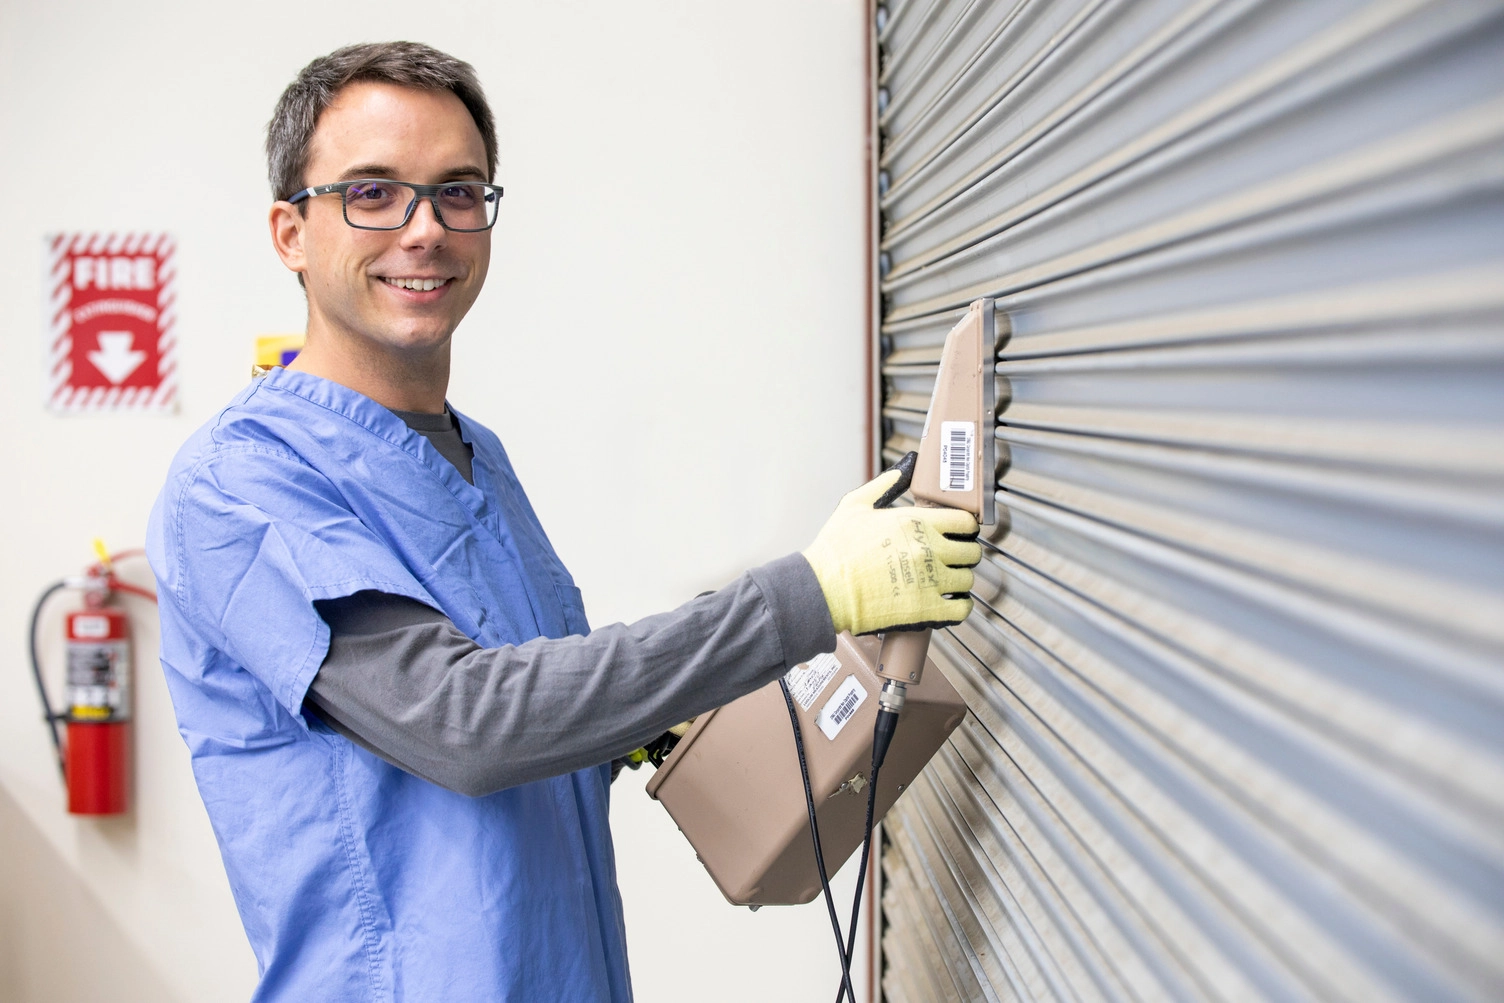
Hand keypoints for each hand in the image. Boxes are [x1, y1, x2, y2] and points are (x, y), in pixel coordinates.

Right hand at [802, 456, 980, 635]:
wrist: (822, 589)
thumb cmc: (835, 549)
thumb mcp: (855, 504)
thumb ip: (885, 484)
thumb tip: (905, 468)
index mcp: (916, 522)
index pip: (965, 521)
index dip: (965, 527)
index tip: (959, 532)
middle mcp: (928, 549)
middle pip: (971, 551)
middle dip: (964, 553)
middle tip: (952, 557)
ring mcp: (930, 581)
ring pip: (967, 579)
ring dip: (960, 579)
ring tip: (946, 580)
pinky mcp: (926, 609)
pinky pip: (961, 608)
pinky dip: (960, 606)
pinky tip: (950, 603)